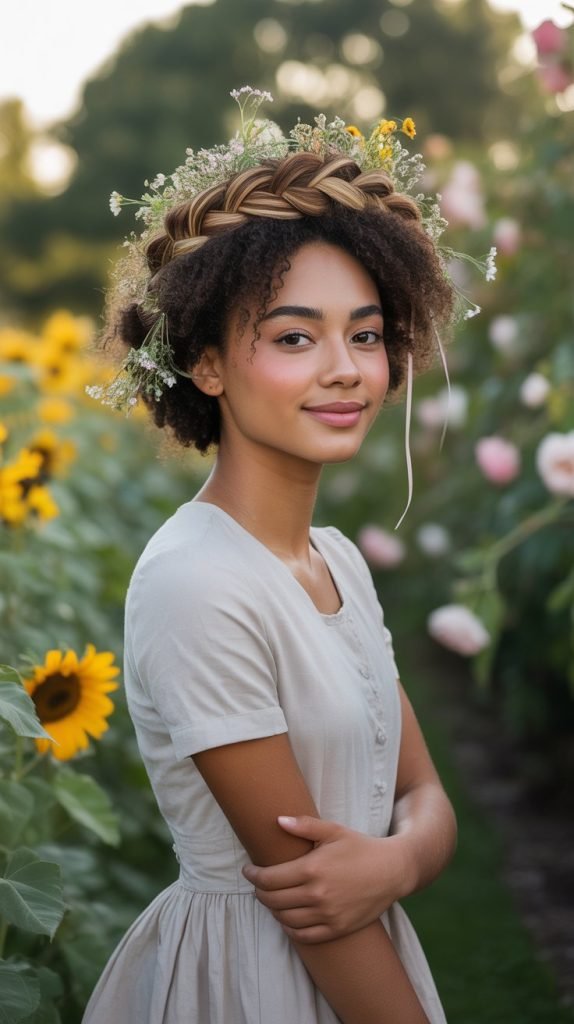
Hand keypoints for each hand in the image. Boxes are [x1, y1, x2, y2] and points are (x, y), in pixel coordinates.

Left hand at [242, 815, 414, 943]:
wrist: (392, 871)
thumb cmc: (361, 848)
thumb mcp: (333, 830)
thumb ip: (304, 825)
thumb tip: (278, 820)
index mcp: (312, 869)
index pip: (269, 879)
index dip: (253, 876)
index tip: (248, 871)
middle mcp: (317, 895)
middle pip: (273, 900)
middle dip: (259, 892)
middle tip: (258, 885)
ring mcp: (327, 915)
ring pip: (285, 919)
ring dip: (273, 910)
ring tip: (272, 899)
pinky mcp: (337, 929)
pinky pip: (303, 936)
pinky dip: (290, 928)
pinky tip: (288, 918)